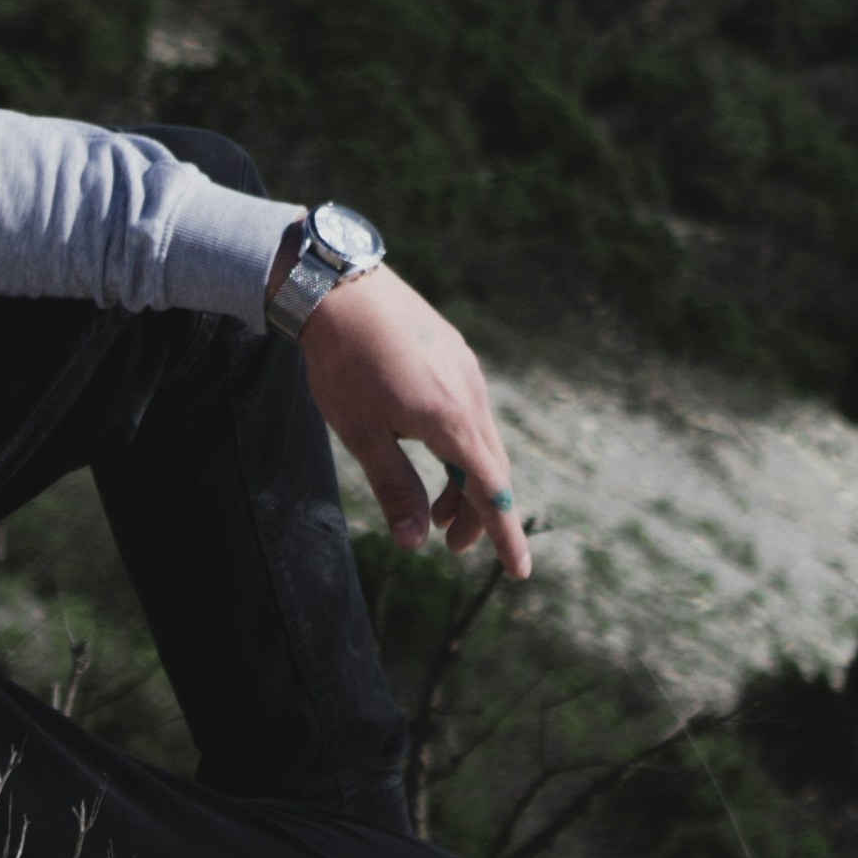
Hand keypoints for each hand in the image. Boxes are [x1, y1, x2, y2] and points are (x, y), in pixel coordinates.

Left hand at [293, 264, 533, 582]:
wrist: (337, 285)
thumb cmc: (342, 362)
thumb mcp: (361, 433)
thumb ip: (395, 487)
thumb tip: (415, 541)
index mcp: (450, 419)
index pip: (491, 490)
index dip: (505, 534)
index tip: (521, 572)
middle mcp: (469, 394)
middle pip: (491, 468)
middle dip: (477, 512)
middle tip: (448, 543)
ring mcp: (465, 370)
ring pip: (480, 438)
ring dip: (463, 478)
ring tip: (432, 504)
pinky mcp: (454, 353)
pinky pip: (469, 411)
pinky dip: (458, 444)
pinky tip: (426, 447)